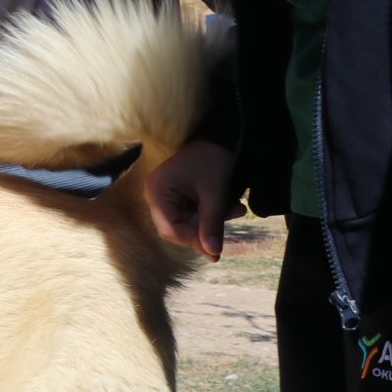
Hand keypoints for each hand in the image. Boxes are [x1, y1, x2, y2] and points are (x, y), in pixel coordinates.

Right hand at [144, 140, 241, 259]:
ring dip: (211, 221)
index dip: (192, 240)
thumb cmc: (214, 160)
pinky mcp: (177, 195)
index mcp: (157, 192)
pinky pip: (191, 213)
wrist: (221, 136)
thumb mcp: (215, 193)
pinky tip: (229, 207)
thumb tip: (213, 255)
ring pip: (187, 222)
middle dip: (204, 229)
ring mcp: (165, 196)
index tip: (215, 249)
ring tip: (236, 210)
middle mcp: (155, 195)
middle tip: (229, 227)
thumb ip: (212, 224)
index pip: (170, 228)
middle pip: (177, 227)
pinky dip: (210, 213)